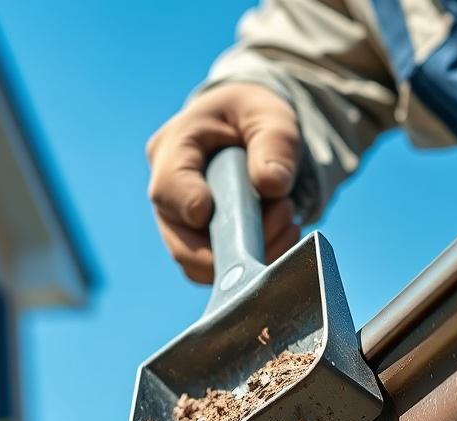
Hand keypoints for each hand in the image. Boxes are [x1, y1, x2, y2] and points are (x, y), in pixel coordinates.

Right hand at [146, 83, 301, 283]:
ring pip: (201, 265)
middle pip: (181, 242)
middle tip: (282, 218)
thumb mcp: (270, 114)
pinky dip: (256, 259)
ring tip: (288, 220)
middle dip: (232, 245)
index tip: (210, 210)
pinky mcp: (202, 245)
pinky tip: (285, 234)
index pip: (168, 187)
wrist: (251, 132)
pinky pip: (221, 269)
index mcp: (175, 147)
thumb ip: (275, 143)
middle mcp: (170, 192)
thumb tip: (273, 185)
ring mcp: (182, 225)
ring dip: (249, 253)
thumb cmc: (254, 117)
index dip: (187, 204)